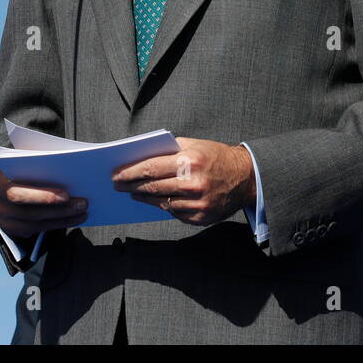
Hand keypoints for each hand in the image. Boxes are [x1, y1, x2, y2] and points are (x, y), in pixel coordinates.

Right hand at [0, 163, 87, 239]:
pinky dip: (53, 225)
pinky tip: (71, 219)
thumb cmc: (27, 159)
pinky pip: (31, 230)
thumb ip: (42, 155)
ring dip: (60, 219)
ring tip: (82, 213)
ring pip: (31, 222)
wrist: (7, 172)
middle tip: (82, 204)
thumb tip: (71, 163)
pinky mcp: (6, 225)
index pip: (21, 187)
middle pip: (27, 209)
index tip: (66, 195)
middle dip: (57, 209)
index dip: (43, 195)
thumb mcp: (30, 151)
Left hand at [112, 137, 254, 225]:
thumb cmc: (216, 157)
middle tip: (118, 185)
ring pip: (161, 202)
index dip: (130, 172)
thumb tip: (140, 157)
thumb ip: (169, 150)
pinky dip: (163, 206)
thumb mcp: (194, 145)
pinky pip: (175, 213)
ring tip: (134, 193)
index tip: (117, 174)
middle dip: (131, 186)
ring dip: (144, 198)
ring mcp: (197, 203)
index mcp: (189, 161)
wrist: (245, 177)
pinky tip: (156, 200)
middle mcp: (193, 184)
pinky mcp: (201, 217)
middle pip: (152, 187)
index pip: (150, 168)